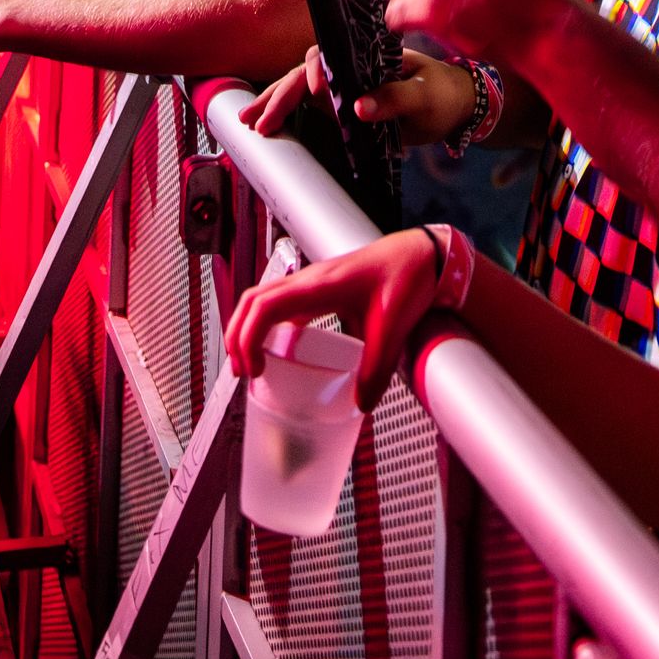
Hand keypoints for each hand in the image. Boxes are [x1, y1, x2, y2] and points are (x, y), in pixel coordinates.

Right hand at [225, 232, 442, 412]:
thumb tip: (361, 404)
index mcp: (320, 285)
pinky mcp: (321, 291)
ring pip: (263, 299)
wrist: (421, 254)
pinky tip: (280, 350)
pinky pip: (282, 304)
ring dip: (248, 328)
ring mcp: (313, 283)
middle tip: (241, 372)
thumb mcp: (393, 326)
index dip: (248, 337)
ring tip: (251, 362)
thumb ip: (377, 368)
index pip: (266, 305)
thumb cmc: (406, 275)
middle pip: (253, 300)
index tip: (253, 369)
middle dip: (237, 336)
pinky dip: (269, 326)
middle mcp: (310, 280)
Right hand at [240, 45, 478, 148]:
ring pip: (299, 91)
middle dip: (278, 94)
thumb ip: (393, 99)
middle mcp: (347, 68)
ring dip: (273, 104)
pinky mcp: (342, 108)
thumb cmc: (440, 92)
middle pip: (303, 75)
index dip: (316, 72)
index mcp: (364, 56)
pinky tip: (267, 124)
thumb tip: (357, 109)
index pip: (328, 56)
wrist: (454, 106)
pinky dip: (286, 116)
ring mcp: (342, 88)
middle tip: (257, 119)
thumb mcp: (423, 95)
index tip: (316, 91)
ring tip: (248, 121)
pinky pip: (308, 109)